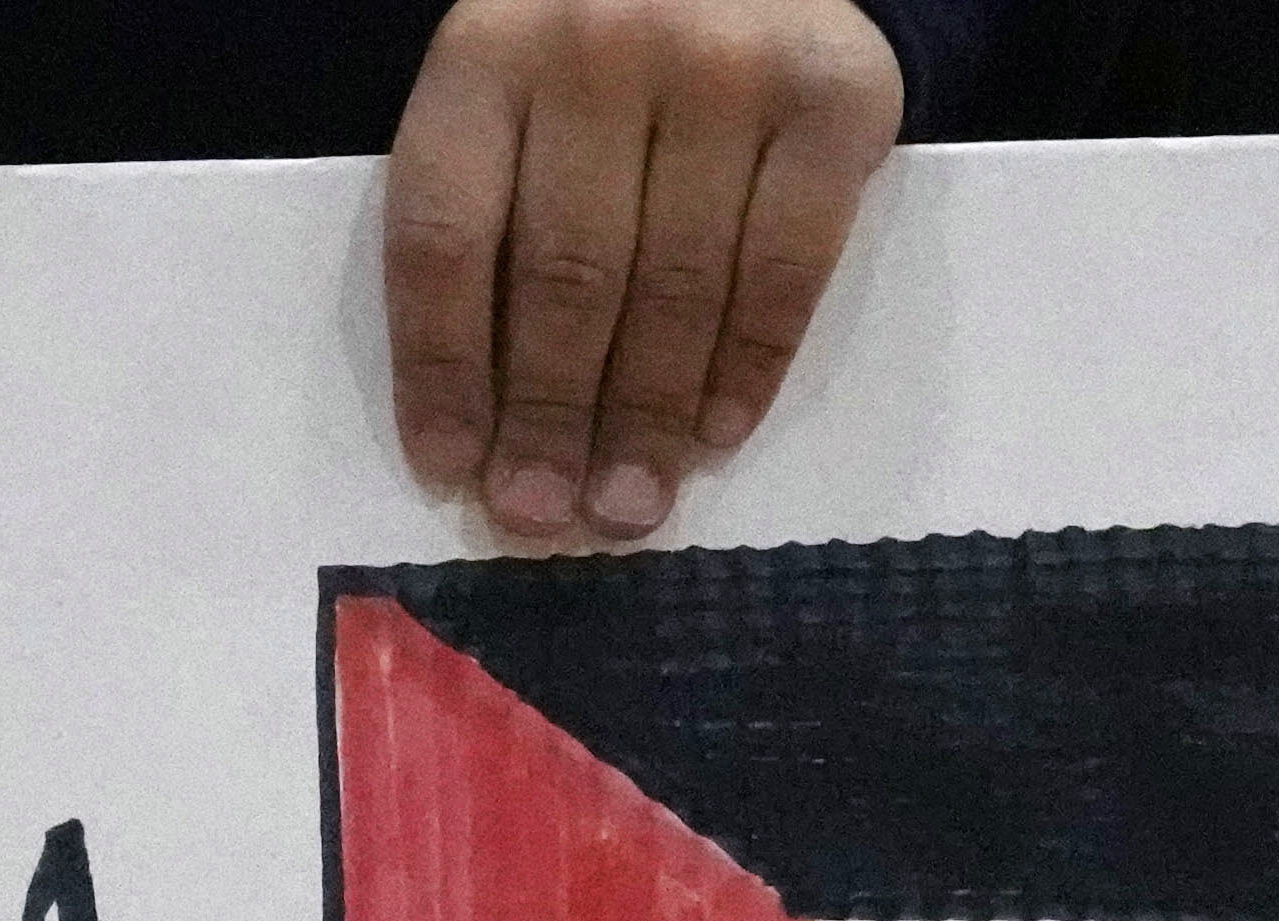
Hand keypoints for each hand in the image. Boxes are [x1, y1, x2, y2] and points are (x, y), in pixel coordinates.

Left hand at [385, 0, 909, 548]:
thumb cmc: (609, 39)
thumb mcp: (518, 83)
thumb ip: (497, 206)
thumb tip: (487, 416)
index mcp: (489, 49)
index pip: (446, 236)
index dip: (444, 368)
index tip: (452, 468)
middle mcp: (603, 46)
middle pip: (566, 275)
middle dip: (551, 418)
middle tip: (544, 514)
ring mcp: (728, 67)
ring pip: (677, 285)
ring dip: (647, 419)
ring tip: (628, 504)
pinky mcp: (833, 95)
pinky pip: (786, 268)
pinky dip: (749, 365)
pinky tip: (715, 432)